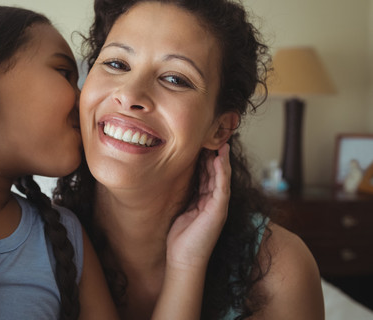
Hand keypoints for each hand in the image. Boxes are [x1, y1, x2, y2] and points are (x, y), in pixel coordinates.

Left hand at [166, 143, 230, 269]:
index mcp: (204, 200)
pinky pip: (222, 187)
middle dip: (215, 155)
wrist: (184, 260)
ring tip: (221, 143)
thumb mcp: (181, 211)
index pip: (206, 175)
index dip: (205, 159)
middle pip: (215, 173)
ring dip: (222, 160)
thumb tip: (174, 179)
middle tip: (213, 136)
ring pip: (221, 177)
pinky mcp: (219, 210)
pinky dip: (221, 172)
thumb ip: (184, 196)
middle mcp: (213, 201)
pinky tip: (219, 159)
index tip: (201, 142)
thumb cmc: (180, 238)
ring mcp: (218, 206)